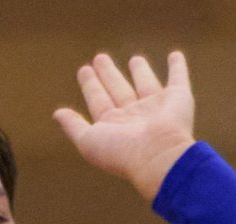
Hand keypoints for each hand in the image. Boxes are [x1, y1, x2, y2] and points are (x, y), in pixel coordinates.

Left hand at [56, 50, 196, 201]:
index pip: (99, 101)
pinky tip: (175, 56)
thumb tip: (56, 114)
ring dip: (141, 71)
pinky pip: (178, 78)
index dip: (91, 86)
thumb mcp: (89, 141)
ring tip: (135, 58)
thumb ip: (73, 126)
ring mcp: (156, 107)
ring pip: (146, 83)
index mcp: (115, 126)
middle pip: (119, 90)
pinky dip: (179, 67)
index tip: (84, 70)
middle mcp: (135, 116)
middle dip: (109, 74)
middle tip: (100, 58)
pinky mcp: (178, 98)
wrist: (158, 156)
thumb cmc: (122, 153)